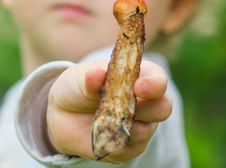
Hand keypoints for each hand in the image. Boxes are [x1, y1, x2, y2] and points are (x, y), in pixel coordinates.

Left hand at [46, 60, 171, 163]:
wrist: (63, 114)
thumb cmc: (78, 87)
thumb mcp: (80, 77)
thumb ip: (90, 77)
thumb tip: (97, 74)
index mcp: (138, 77)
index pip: (157, 80)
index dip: (153, 84)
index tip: (138, 86)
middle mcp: (145, 103)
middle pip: (163, 107)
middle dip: (150, 109)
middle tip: (127, 108)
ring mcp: (139, 126)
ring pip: (145, 131)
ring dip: (123, 127)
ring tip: (100, 120)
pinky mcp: (128, 149)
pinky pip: (127, 151)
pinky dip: (111, 144)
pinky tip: (97, 135)